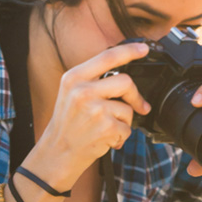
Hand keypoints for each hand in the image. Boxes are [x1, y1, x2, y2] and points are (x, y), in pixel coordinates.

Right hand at [23, 41, 152, 187]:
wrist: (57, 153)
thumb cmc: (68, 124)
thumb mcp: (71, 93)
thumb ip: (92, 80)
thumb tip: (123, 74)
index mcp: (74, 77)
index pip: (107, 57)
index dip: (129, 51)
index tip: (144, 48)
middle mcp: (82, 90)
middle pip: (126, 81)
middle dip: (135, 96)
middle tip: (139, 106)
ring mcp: (94, 108)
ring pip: (128, 108)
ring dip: (124, 122)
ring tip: (106, 129)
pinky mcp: (105, 126)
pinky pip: (127, 128)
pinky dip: (121, 137)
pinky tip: (106, 139)